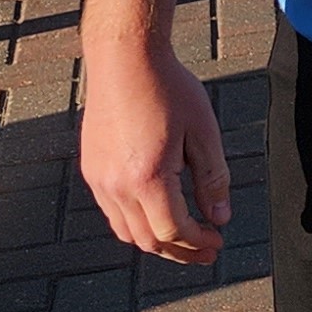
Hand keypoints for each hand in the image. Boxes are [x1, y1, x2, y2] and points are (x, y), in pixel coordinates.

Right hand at [80, 38, 232, 266]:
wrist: (125, 61)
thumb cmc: (169, 90)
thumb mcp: (203, 132)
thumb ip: (213, 179)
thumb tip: (220, 218)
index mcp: (147, 178)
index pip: (173, 231)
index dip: (197, 243)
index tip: (218, 242)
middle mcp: (115, 186)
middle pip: (147, 240)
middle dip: (180, 250)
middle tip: (206, 251)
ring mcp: (99, 179)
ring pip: (126, 231)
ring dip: (156, 241)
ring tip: (185, 238)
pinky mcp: (92, 170)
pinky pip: (112, 212)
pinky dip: (136, 223)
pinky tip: (158, 212)